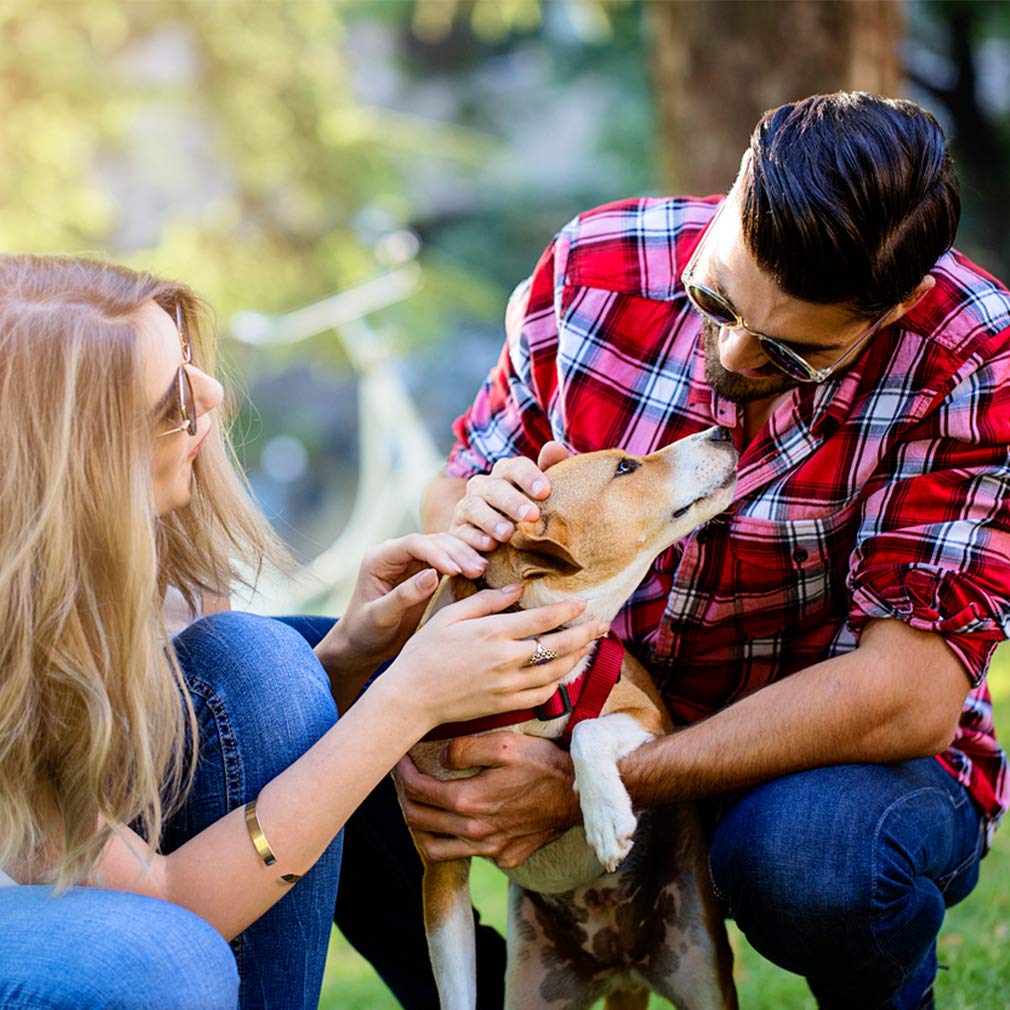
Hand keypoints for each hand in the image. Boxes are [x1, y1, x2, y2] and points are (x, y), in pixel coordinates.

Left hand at [316, 533, 486, 679]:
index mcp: (379, 558)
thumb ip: (403, 596)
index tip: (456, 570)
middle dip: (456, 552)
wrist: (363, 645)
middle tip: (478, 568)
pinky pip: (449, 560)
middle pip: (432, 541)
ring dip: (464, 555)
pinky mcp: (425, 571)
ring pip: (443, 546)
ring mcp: (412, 561)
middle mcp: (396, 554)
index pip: (412, 544)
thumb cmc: (364, 633)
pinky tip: (481, 570)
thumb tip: (432, 575)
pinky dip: (465, 563)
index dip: (437, 553)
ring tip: (482, 568)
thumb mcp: (380, 617)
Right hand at [386, 587, 606, 729]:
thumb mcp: (451, 616)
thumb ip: (486, 601)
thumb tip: (518, 588)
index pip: (543, 619)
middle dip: (585, 634)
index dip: (567, 610)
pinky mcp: (505, 705)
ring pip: (555, 671)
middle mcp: (506, 659)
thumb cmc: (425, 652)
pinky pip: (542, 695)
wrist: (410, 697)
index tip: (583, 603)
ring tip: (588, 646)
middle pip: (558, 646)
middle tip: (602, 625)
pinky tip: (562, 674)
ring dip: (577, 658)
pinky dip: (558, 683)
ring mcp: (508, 685)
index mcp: (493, 633)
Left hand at [394, 733, 581, 867]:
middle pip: (418, 821)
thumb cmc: (544, 765)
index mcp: (469, 801)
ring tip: (420, 805)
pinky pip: (466, 853)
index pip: (417, 791)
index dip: (401, 774)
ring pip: (435, 848)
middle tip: (403, 779)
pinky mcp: (505, 857)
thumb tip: (442, 756)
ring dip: (421, 826)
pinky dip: (452, 838)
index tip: (399, 760)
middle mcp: (474, 831)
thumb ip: (466, 749)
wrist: (581, 797)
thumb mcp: (505, 744)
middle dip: (403, 797)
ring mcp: (489, 849)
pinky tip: (456, 819)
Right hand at [449, 441, 570, 551]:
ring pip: (474, 508)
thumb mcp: (540, 492)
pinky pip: (462, 534)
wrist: (499, 540)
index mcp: (504, 473)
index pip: (514, 467)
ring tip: (508, 534)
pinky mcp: (457, 532)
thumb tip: (555, 447)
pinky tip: (489, 549)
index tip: (545, 491)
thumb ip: (550, 468)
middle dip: (512, 501)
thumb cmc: (526, 511)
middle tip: (531, 515)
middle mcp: (482, 486)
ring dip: (491, 521)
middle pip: (494, 488)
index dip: (529, 477)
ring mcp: (466, 508)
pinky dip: (474, 541)